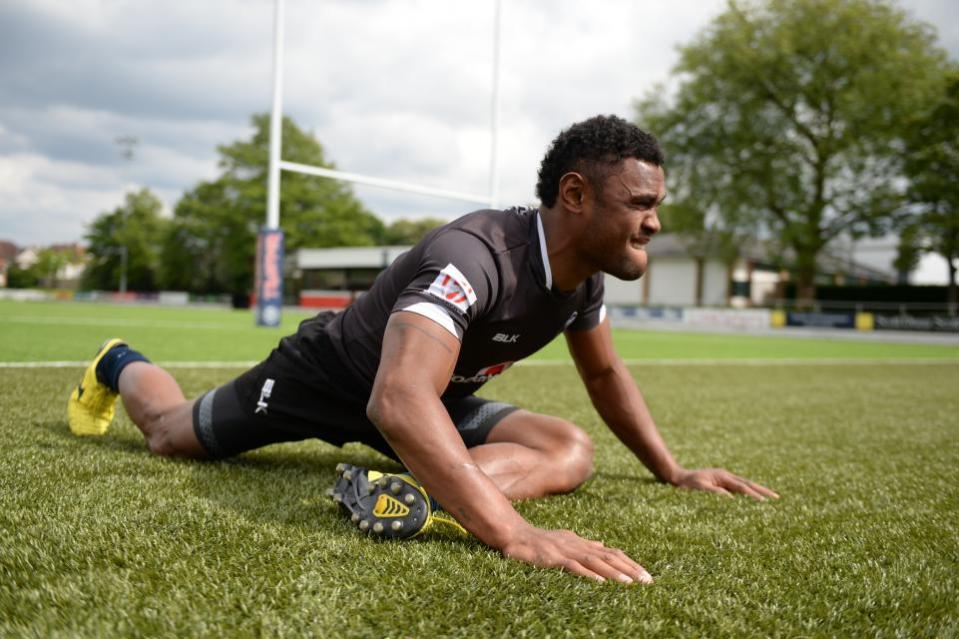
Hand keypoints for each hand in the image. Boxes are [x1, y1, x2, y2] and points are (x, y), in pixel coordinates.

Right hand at [500, 526, 652, 583]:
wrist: (515, 534)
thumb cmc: (541, 540)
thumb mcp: (567, 539)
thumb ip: (586, 544)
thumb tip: (604, 545)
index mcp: (583, 543)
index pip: (612, 553)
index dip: (630, 564)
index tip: (646, 575)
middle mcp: (578, 546)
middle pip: (609, 558)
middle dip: (629, 570)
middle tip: (648, 581)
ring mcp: (566, 551)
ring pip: (595, 562)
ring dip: (614, 573)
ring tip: (631, 584)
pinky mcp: (553, 559)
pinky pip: (573, 567)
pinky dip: (588, 574)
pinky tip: (600, 582)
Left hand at [673, 468, 778, 500]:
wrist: (678, 478)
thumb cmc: (687, 485)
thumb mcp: (700, 489)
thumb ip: (715, 492)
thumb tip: (731, 498)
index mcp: (722, 477)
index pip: (742, 487)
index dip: (753, 494)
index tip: (764, 501)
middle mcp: (725, 477)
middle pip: (747, 484)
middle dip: (762, 490)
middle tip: (777, 497)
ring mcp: (724, 480)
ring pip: (744, 486)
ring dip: (757, 491)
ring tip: (770, 497)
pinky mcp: (722, 484)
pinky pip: (738, 489)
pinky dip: (748, 493)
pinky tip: (754, 499)